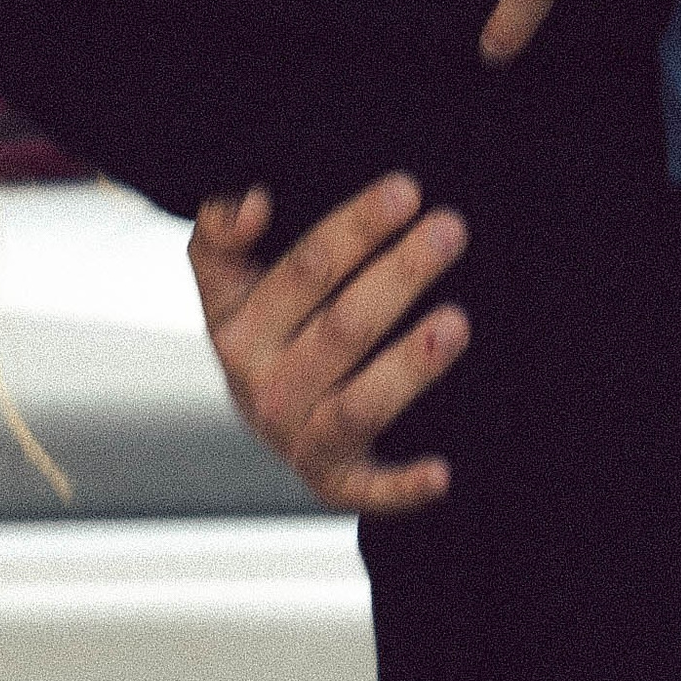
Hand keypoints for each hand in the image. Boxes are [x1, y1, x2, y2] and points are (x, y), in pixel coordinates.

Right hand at [187, 172, 469, 514]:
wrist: (265, 408)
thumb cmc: (266, 318)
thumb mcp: (225, 271)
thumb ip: (222, 225)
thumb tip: (252, 202)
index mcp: (235, 325)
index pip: (303, 269)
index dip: (354, 228)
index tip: (407, 189)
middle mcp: (260, 385)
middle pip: (342, 326)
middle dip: (400, 276)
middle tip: (451, 229)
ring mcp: (295, 437)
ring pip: (359, 403)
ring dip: (408, 367)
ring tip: (457, 323)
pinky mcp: (331, 483)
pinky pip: (367, 490)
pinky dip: (403, 487)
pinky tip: (442, 472)